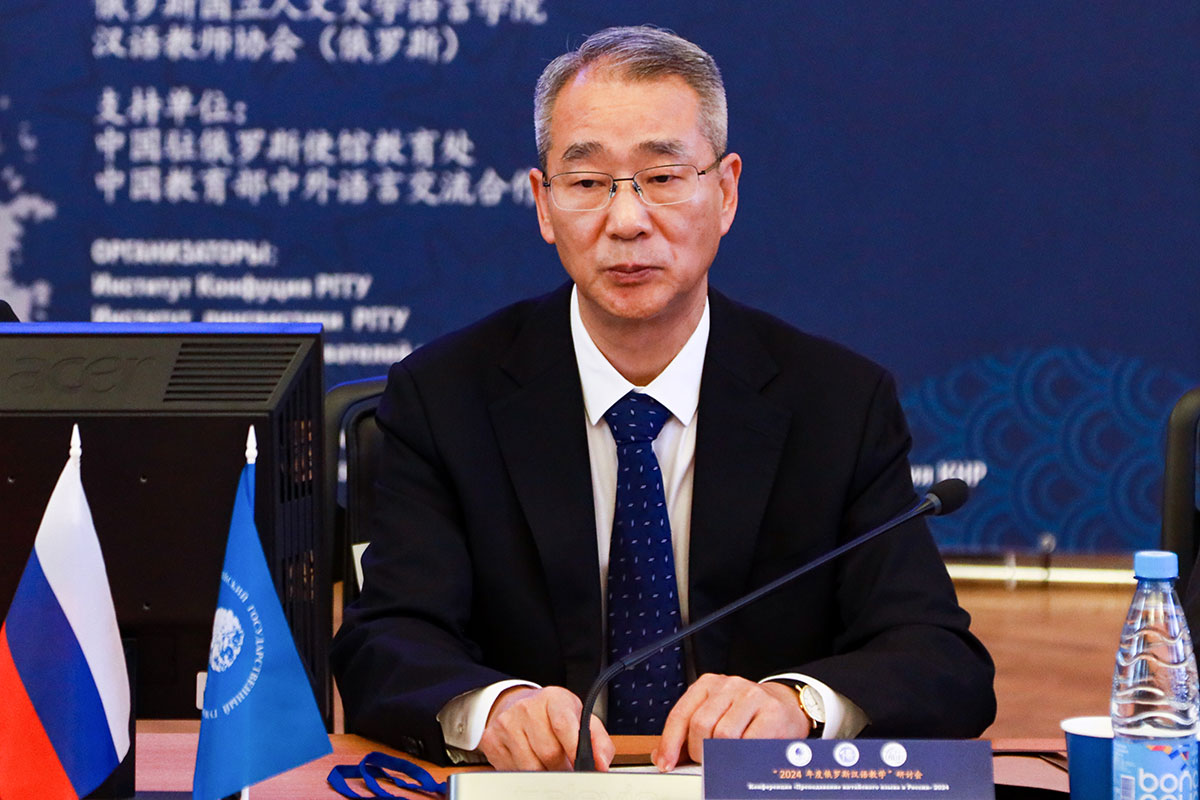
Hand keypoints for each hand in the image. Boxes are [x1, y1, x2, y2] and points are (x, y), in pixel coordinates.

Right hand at [478, 686, 615, 771]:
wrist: (515, 704)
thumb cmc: (551, 713)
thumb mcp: (577, 717)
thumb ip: (597, 739)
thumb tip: (601, 763)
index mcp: (553, 698)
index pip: (564, 725)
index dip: (574, 749)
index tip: (582, 765)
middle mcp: (527, 707)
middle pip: (549, 753)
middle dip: (562, 767)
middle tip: (566, 766)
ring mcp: (506, 724)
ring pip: (531, 767)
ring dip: (544, 773)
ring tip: (548, 764)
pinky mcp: (492, 740)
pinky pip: (513, 771)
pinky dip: (525, 773)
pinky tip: (529, 760)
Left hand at [652, 673, 809, 770]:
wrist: (786, 705)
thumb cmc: (746, 714)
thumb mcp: (715, 715)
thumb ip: (688, 733)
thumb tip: (662, 755)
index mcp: (707, 685)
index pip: (681, 714)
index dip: (670, 742)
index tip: (666, 763)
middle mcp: (728, 685)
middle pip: (700, 725)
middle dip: (699, 752)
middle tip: (705, 763)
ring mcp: (751, 695)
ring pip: (723, 734)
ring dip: (720, 755)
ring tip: (726, 759)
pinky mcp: (771, 711)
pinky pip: (748, 741)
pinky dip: (741, 756)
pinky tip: (743, 756)